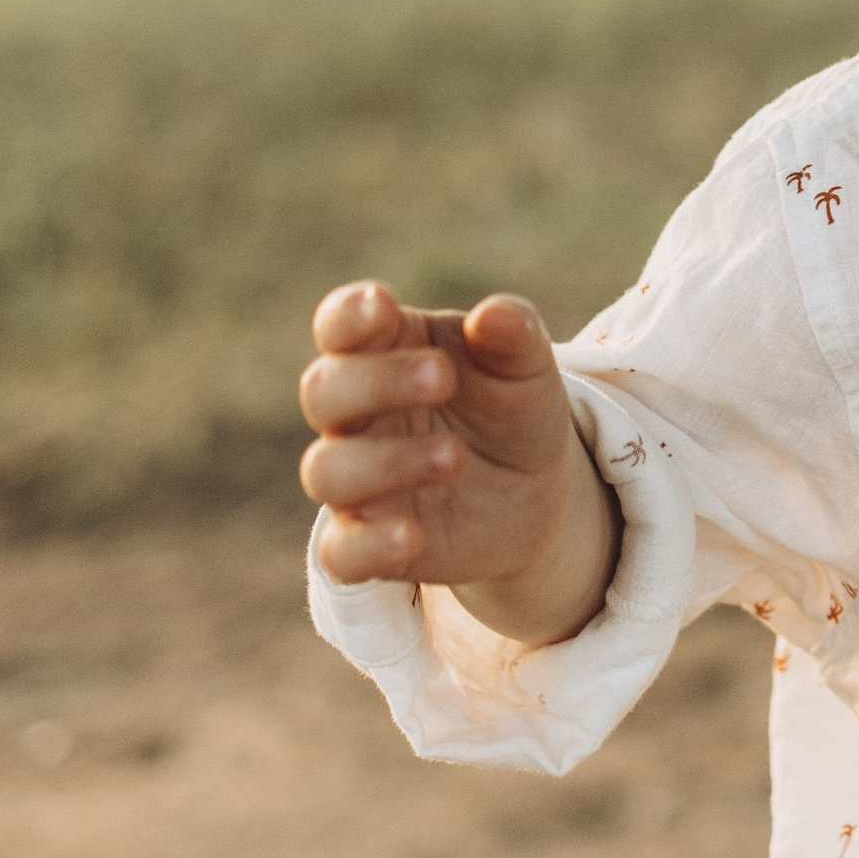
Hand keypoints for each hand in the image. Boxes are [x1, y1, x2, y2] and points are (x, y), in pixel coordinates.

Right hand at [299, 281, 616, 644]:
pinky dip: (367, 544)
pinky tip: (412, 537)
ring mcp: (357, 480)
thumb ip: (514, 334)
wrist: (536, 493)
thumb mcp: (527, 368)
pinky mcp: (367, 542)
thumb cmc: (514, 409)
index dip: (349, 315)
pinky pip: (339, 551)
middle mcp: (357, 413)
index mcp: (385, 350)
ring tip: (455, 457)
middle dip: (375, 382)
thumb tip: (495, 316)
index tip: (382, 306)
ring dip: (385, 461)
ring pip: (327, 469)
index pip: (340, 325)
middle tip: (442, 376)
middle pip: (322, 391)